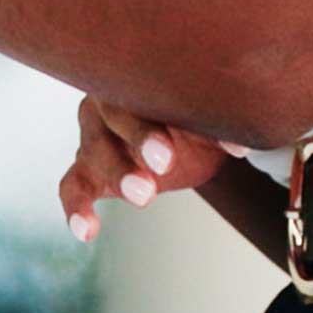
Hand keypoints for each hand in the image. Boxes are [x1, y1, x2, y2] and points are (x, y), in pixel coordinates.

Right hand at [61, 93, 222, 241]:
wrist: (185, 137)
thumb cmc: (194, 118)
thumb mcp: (209, 119)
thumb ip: (220, 127)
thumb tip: (240, 146)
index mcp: (139, 80)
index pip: (143, 92)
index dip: (156, 119)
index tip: (171, 151)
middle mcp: (108, 103)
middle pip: (117, 118)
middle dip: (139, 141)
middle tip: (165, 166)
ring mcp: (93, 135)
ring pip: (95, 152)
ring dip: (119, 173)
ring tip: (143, 196)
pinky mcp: (86, 167)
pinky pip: (71, 186)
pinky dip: (76, 208)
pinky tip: (85, 232)